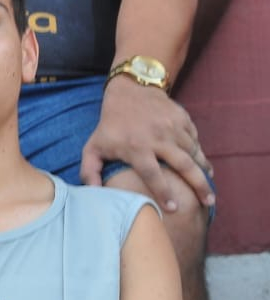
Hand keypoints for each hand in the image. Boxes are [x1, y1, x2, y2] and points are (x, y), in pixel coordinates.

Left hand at [80, 79, 214, 211]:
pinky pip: (195, 140)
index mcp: (136, 147)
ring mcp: (173, 127)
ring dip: (203, 171)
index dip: (163, 192)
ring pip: (194, 153)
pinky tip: (203, 166)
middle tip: (209, 202)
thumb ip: (89, 171)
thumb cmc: (110, 125)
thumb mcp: (93, 147)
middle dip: (199, 185)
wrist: (130, 90)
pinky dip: (200, 154)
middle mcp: (158, 137)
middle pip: (184, 165)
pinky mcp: (183, 118)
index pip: (152, 174)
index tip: (173, 208)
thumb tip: (91, 193)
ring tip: (209, 188)